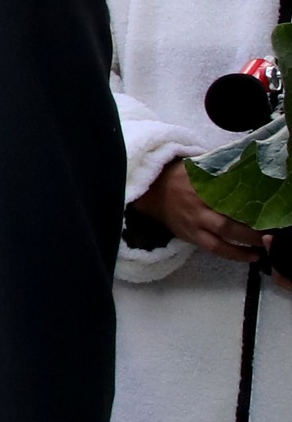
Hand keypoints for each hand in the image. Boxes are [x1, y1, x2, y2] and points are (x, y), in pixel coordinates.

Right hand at [139, 161, 263, 262]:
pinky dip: (232, 254)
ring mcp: (193, 225)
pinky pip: (212, 249)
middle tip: (271, 233)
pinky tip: (249, 256)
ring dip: (243, 249)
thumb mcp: (197, 167)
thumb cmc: (179, 177)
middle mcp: (197, 209)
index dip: (247, 204)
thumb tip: (248, 166)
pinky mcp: (190, 236)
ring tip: (262, 251)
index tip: (267, 207)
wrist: (151, 192)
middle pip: (226, 224)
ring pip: (219, 242)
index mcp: (200, 189)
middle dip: (249, 232)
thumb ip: (219, 169)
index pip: (228, 197)